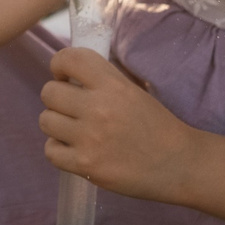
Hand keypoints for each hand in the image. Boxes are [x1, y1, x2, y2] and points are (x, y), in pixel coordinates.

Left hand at [39, 48, 201, 201]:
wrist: (178, 163)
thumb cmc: (157, 126)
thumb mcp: (134, 90)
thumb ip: (104, 80)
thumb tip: (70, 72)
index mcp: (113, 84)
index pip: (69, 59)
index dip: (60, 65)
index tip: (66, 76)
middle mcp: (98, 108)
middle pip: (49, 92)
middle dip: (57, 98)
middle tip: (71, 107)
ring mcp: (89, 138)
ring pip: (45, 121)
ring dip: (57, 124)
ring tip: (74, 130)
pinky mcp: (85, 166)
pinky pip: (50, 151)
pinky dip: (58, 150)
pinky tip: (74, 149)